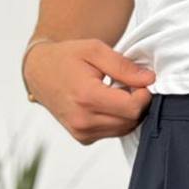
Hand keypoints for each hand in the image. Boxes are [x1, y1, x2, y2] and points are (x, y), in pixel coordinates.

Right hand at [24, 39, 154, 143]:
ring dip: (129, 113)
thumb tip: (149, 79)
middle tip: (131, 85)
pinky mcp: (83, 138)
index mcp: (86, 97)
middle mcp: (83, 120)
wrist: (39, 72)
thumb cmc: (66, 57)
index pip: (132, 108)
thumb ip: (123, 66)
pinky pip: (113, 133)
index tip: (142, 82)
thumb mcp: (94, 50)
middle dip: (138, 104)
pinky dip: (118, 120)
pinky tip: (108, 103)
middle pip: (130, 121)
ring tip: (117, 92)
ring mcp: (82, 132)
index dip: (144, 95)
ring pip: (124, 129)